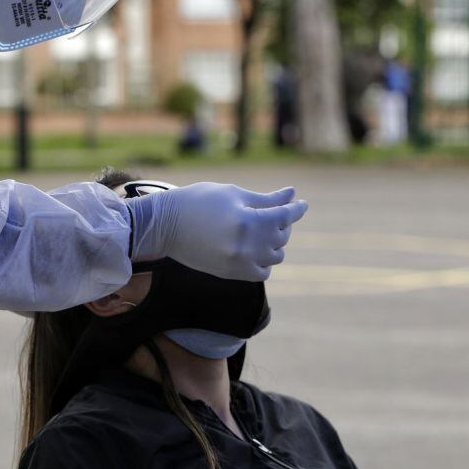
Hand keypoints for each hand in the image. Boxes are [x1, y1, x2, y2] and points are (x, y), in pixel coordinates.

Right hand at [126, 182, 308, 280]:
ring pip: (275, 256)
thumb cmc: (199, 201)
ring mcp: (239, 262)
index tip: (302, 204)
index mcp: (248, 221)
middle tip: (274, 212)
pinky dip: (264, 262)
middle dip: (282, 222)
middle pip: (281, 236)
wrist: (166, 225)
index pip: (284, 216)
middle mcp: (247, 245)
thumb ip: (265, 199)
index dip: (296, 208)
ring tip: (263, 230)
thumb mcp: (233, 194)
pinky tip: (256, 249)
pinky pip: (262, 273)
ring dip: (275, 242)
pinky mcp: (231, 273)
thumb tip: (292, 195)